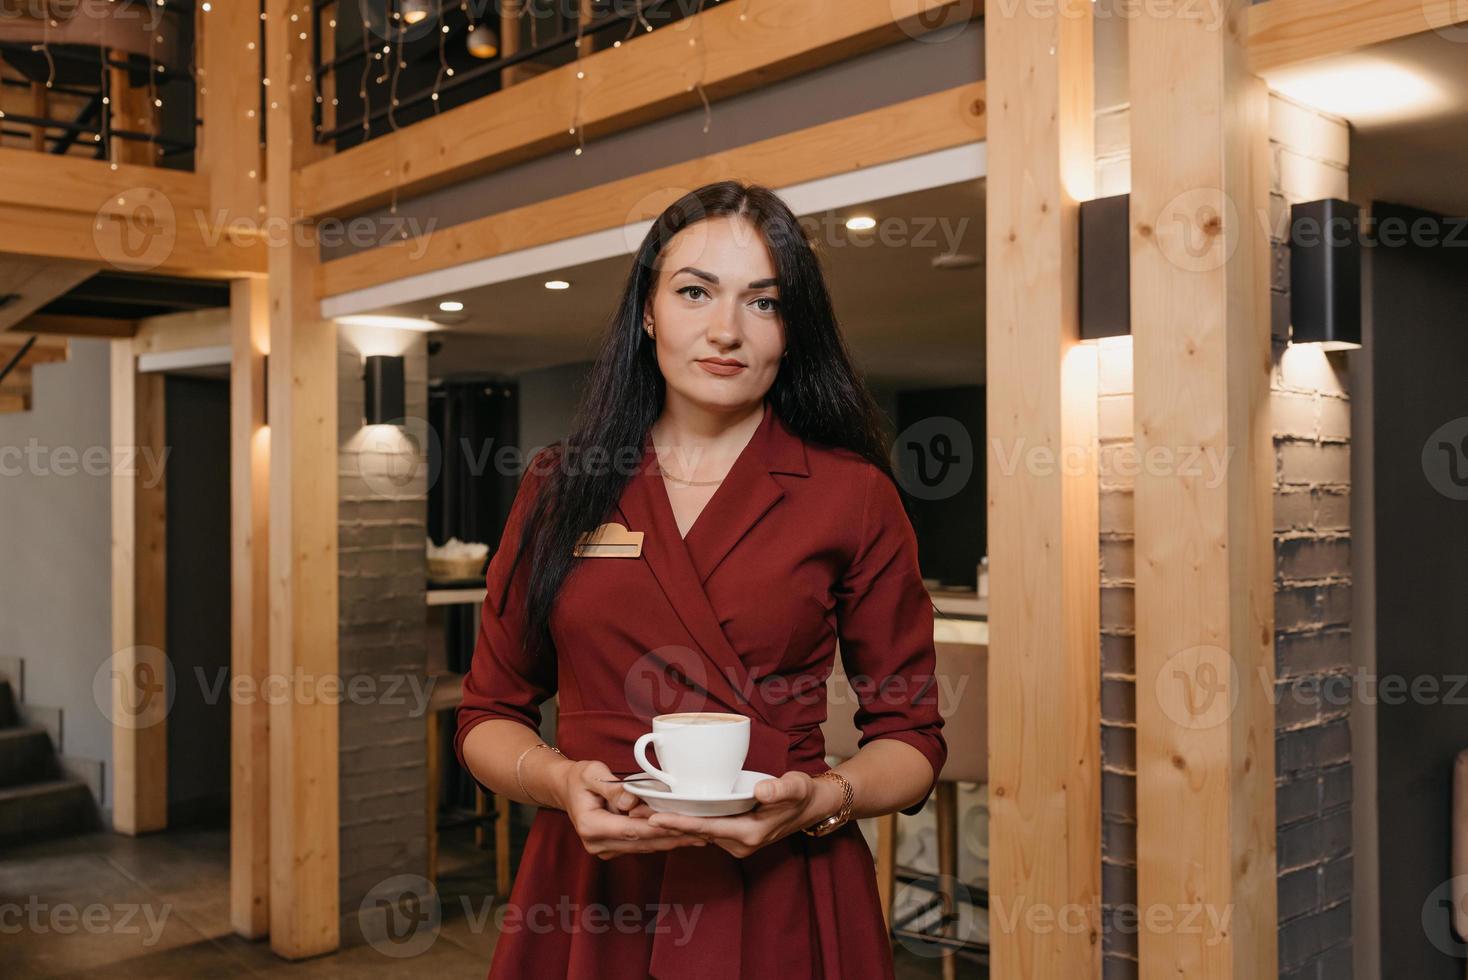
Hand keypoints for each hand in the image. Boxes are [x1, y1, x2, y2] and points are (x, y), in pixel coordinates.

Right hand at [552, 758, 708, 859]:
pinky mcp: (614, 848)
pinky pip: (641, 845)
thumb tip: (630, 801)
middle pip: (642, 842)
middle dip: (673, 838)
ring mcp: (605, 849)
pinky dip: (662, 839)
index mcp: (591, 826)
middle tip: (702, 833)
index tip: (682, 826)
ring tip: (700, 836)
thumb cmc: (580, 778)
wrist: (566, 789)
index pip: (631, 830)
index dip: (658, 828)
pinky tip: (683, 835)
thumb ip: (611, 787)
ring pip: (645, 847)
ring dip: (672, 842)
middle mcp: (597, 844)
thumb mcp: (591, 773)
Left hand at [644, 770, 841, 858]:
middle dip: (667, 823)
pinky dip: (687, 821)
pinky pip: (705, 829)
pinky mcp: (733, 835)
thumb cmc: (802, 794)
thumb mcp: (796, 786)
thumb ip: (780, 789)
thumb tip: (762, 791)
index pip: (706, 828)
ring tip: (643, 810)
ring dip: (674, 823)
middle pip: (695, 832)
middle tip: (635, 812)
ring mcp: (735, 842)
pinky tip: (668, 811)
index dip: (679, 823)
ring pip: (698, 832)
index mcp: (749, 834)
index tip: (654, 818)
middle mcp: (739, 843)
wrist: (812, 807)